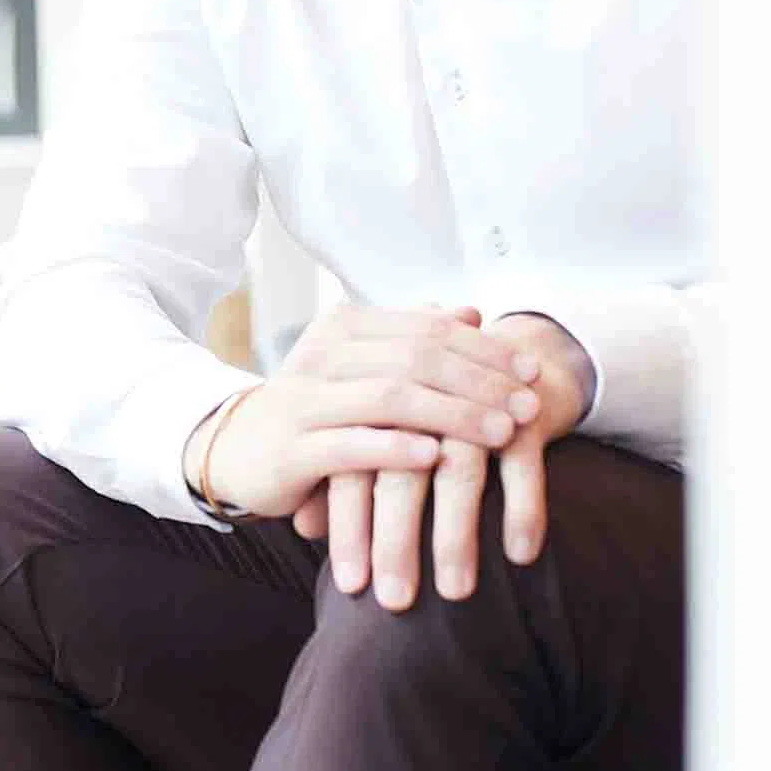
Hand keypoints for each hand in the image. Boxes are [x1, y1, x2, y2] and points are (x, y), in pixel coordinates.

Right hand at [184, 302, 543, 520]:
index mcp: (346, 327)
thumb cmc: (317, 408)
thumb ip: (413, 338)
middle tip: (529, 405)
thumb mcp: (364, 368)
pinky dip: (396, 449)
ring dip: (454, 414)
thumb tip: (471, 311)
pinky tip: (436, 458)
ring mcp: (306, 399)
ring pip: (391, 397)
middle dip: (481, 381)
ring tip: (501, 433)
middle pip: (418, 358)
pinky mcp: (292, 448)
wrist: (236, 448)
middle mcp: (325, 354)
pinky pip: (351, 445)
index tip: (534, 371)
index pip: (429, 328)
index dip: (486, 348)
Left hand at [298, 310, 595, 611]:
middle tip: (395, 602)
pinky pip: (522, 461)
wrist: (510, 358)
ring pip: (460, 469)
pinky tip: (519, 556)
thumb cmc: (433, 414)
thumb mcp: (388, 439)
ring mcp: (474, 401)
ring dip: (456, 534)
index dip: (349, 526)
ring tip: (454, 592)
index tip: (350, 585)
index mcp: (380, 403)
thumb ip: (344, 478)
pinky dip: (522, 507)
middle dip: (395, 539)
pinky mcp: (524, 407)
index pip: (352, 466)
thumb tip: (301, 526)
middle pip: (399, 470)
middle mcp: (423, 400)